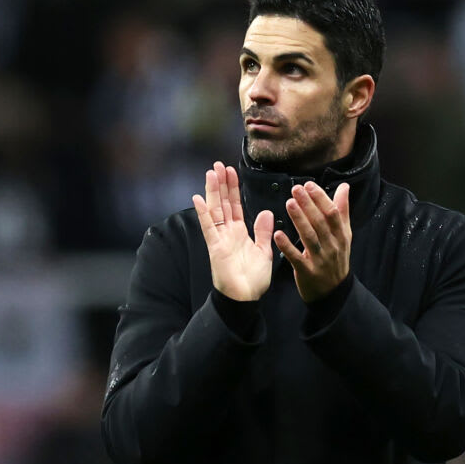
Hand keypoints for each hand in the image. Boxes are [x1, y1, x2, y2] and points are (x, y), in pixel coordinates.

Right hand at [192, 162, 273, 300]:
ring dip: (213, 192)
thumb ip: (263, 231)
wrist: (246, 298)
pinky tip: (198, 198)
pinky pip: (209, 228)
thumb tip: (266, 212)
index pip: (235, 205)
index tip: (231, 171)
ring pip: (216, 210)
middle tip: (218, 164)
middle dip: (221, 184)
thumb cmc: (254, 279)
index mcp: (239, 232)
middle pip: (223, 203)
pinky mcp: (215, 248)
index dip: (233, 189)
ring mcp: (220, 239)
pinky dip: (204, 213)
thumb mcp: (264, 251)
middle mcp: (228, 233)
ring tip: (211, 173)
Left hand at [273, 181, 351, 302]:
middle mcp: (332, 246)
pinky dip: (287, 246)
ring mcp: (320, 260)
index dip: (321, 198)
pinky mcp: (307, 272)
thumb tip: (344, 187)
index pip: (332, 213)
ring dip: (299, 220)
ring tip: (289, 204)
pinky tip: (278, 234)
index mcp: (341, 235)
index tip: (309, 184)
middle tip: (295, 189)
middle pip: (320, 222)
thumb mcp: (343, 235)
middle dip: (308, 204)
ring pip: (309, 237)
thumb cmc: (336, 258)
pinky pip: (296, 258)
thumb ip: (342, 210)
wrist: (334, 292)